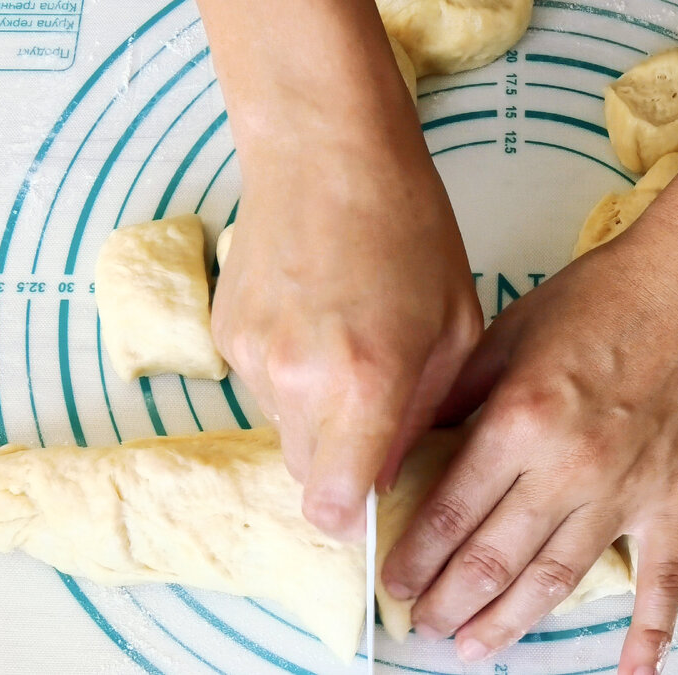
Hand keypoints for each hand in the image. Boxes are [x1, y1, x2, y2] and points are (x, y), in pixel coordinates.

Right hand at [212, 132, 481, 539]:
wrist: (326, 151)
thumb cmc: (408, 228)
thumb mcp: (453, 326)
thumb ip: (422, 412)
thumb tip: (391, 471)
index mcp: (365, 383)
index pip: (333, 504)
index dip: (352, 522)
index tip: (371, 511)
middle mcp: (296, 382)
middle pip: (307, 477)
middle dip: (342, 470)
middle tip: (375, 422)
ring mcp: (251, 359)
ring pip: (283, 433)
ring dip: (317, 422)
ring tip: (349, 353)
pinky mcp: (224, 335)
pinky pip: (261, 389)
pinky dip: (290, 379)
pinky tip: (318, 325)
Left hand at [380, 187, 677, 672]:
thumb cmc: (605, 295)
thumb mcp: (508, 331)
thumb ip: (456, 394)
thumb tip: (408, 444)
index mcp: (521, 420)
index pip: (452, 512)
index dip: (415, 558)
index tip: (393, 585)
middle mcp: (569, 467)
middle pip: (495, 558)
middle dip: (449, 600)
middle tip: (422, 625)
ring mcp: (628, 490)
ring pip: (557, 580)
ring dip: (510, 622)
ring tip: (474, 648)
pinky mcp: (677, 499)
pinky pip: (662, 579)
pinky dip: (648, 632)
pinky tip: (631, 672)